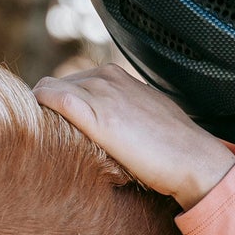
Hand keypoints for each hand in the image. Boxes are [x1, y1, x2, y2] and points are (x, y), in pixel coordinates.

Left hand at [35, 65, 234, 208]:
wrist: (193, 158)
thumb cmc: (172, 145)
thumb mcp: (144, 113)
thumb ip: (120, 109)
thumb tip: (106, 124)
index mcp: (117, 76)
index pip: (70, 81)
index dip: (58, 103)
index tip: (56, 127)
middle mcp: (106, 78)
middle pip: (54, 84)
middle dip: (47, 108)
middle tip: (49, 138)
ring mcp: (101, 94)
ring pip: (48, 90)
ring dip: (43, 113)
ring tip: (47, 140)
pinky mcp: (97, 116)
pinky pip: (54, 100)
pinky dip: (42, 111)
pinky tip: (41, 132)